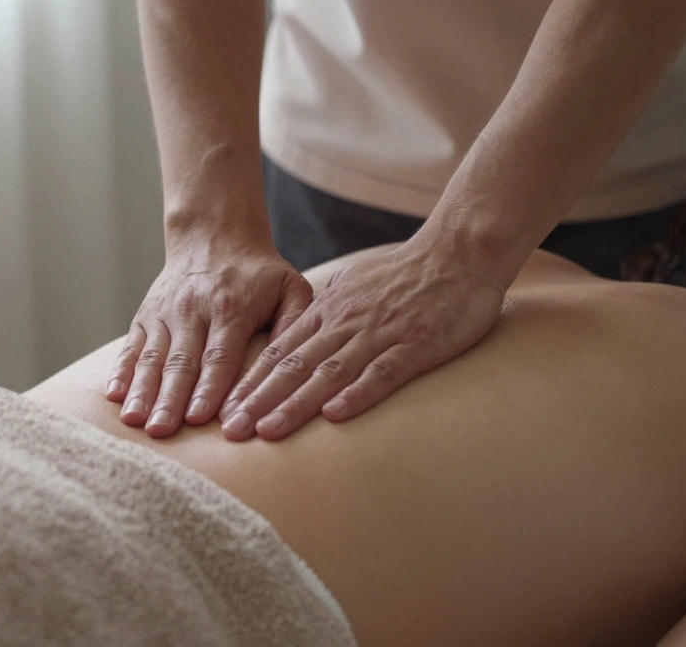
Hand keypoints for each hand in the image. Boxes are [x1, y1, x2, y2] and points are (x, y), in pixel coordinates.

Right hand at [107, 239, 311, 437]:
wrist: (214, 235)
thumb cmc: (259, 274)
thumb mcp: (290, 288)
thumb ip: (296, 324)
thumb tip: (297, 364)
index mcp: (231, 307)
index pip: (219, 355)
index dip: (209, 387)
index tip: (200, 418)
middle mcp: (193, 310)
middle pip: (181, 362)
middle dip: (170, 399)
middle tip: (162, 431)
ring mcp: (165, 313)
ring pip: (151, 357)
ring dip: (142, 391)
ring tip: (134, 421)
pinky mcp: (146, 316)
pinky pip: (131, 346)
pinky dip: (121, 371)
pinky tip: (114, 396)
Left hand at [219, 244, 506, 439]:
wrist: (459, 252)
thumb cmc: (409, 273)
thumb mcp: (355, 284)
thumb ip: (329, 308)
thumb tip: (306, 325)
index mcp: (330, 311)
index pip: (279, 351)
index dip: (250, 382)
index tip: (225, 410)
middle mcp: (346, 323)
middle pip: (293, 366)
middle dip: (258, 400)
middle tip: (231, 432)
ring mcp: (379, 334)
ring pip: (328, 373)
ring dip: (295, 404)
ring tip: (267, 431)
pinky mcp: (415, 344)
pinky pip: (382, 373)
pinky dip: (356, 394)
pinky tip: (334, 417)